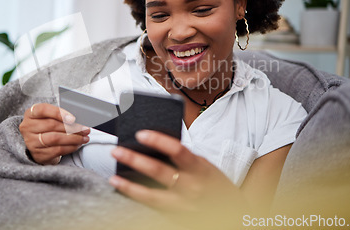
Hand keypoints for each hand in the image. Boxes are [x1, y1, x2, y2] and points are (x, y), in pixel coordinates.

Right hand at [19, 103, 89, 164]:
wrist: (38, 144)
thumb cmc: (47, 127)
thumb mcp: (49, 117)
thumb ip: (61, 115)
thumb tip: (79, 119)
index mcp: (31, 114)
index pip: (43, 110)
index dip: (59, 113)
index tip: (73, 118)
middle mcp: (28, 127)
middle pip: (52, 125)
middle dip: (72, 127)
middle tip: (85, 129)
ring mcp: (31, 142)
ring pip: (56, 139)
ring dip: (73, 138)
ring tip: (84, 138)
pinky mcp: (38, 154)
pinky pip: (57, 150)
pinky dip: (70, 147)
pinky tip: (77, 144)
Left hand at [109, 130, 245, 225]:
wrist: (234, 214)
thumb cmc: (217, 186)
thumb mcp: (206, 167)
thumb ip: (186, 159)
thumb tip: (158, 147)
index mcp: (201, 169)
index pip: (177, 150)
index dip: (157, 140)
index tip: (141, 133)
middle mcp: (191, 187)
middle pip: (158, 171)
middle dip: (134, 159)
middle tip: (117, 151)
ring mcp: (183, 204)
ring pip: (151, 196)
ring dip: (130, 186)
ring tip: (114, 177)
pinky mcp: (177, 216)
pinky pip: (153, 207)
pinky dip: (138, 198)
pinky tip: (127, 191)